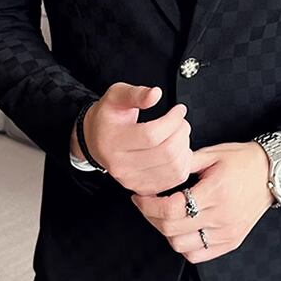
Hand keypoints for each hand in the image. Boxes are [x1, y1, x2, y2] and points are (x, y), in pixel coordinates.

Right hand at [73, 82, 192, 194]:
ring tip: (180, 134)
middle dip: (181, 133)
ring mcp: (131, 179)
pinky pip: (174, 180)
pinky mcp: (141, 187)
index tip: (179, 110)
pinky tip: (179, 150)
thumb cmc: (108, 117)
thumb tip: (156, 94)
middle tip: (181, 121)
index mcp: (114, 140)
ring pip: (173, 168)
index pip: (151, 135)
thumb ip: (136, 94)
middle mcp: (121, 164)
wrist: (95, 140)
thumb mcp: (116, 96)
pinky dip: (183, 164)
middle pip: (166, 153)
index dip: (172, 121)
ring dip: (185, 148)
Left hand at [131, 141, 273, 262]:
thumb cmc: (243, 160)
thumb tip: (158, 167)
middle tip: (145, 204)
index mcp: (216, 192)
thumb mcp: (213, 153)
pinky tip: (181, 229)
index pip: (172, 209)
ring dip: (165, 232)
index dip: (149, 205)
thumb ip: (184, 161)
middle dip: (150, 217)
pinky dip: (183, 245)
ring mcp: (227, 232)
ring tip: (163, 215)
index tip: (140, 196)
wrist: (273, 173)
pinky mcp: (231, 241)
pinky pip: (198, 255)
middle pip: (172, 229)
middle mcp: (222, 216)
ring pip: (181, 246)